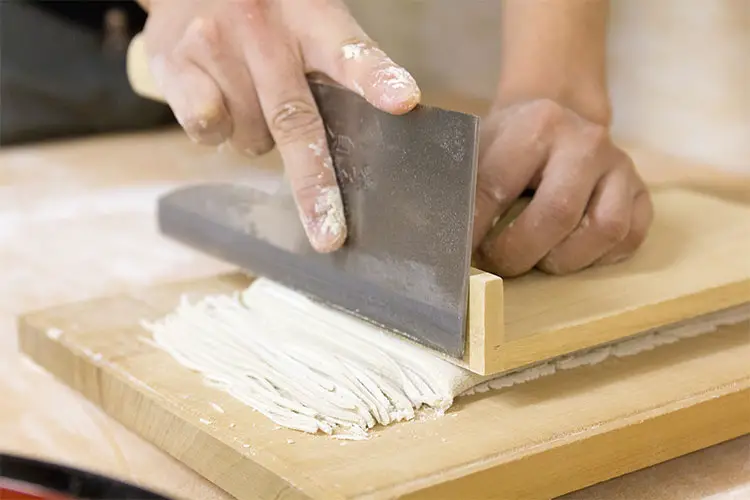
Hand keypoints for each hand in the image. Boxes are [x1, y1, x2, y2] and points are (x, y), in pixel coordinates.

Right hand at [141, 0, 420, 251]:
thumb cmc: (265, 9)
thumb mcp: (307, 17)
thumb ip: (332, 66)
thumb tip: (364, 132)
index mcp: (310, 15)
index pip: (348, 51)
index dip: (376, 79)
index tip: (403, 102)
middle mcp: (263, 28)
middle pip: (294, 121)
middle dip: (314, 185)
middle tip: (328, 233)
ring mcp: (215, 43)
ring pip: (250, 136)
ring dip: (259, 138)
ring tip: (252, 100)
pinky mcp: (174, 62)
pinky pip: (205, 128)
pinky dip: (217, 132)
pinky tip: (217, 103)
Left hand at [473, 99, 652, 276]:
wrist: (561, 113)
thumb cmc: (513, 141)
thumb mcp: (483, 146)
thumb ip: (466, 185)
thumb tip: (441, 235)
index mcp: (538, 125)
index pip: (497, 185)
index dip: (475, 227)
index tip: (459, 254)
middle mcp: (586, 142)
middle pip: (556, 214)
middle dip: (518, 253)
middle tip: (496, 264)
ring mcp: (620, 166)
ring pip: (604, 230)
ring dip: (562, 259)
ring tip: (536, 258)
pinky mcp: (642, 191)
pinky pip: (630, 237)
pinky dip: (598, 257)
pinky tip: (570, 251)